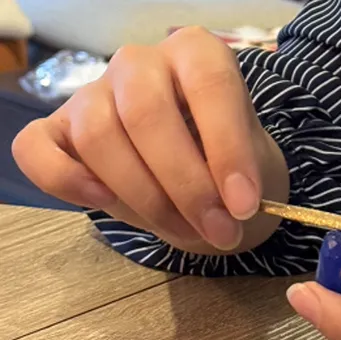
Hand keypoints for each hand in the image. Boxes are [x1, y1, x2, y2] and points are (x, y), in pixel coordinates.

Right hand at [13, 27, 288, 252]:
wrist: (201, 178)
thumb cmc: (227, 163)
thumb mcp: (249, 165)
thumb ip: (238, 175)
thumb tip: (231, 207)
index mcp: (195, 53)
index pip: (210, 84)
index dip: (228, 148)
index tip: (244, 204)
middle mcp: (140, 64)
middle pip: (146, 113)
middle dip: (187, 185)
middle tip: (218, 230)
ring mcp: (92, 93)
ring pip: (97, 134)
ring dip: (143, 196)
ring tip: (183, 230)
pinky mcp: (54, 130)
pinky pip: (36, 148)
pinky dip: (65, 179)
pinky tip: (103, 203)